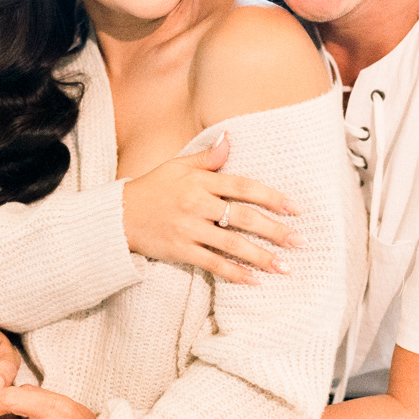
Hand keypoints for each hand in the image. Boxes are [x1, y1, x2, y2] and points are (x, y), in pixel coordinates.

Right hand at [121, 132, 303, 284]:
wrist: (118, 215)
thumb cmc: (152, 188)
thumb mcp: (177, 165)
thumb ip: (208, 157)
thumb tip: (230, 137)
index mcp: (200, 182)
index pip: (243, 187)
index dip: (271, 197)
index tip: (295, 208)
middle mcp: (197, 205)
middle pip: (244, 218)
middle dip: (275, 230)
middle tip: (300, 241)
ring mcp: (189, 229)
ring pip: (232, 244)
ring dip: (261, 257)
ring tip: (285, 267)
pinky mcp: (181, 250)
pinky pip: (213, 263)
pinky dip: (235, 273)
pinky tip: (255, 280)